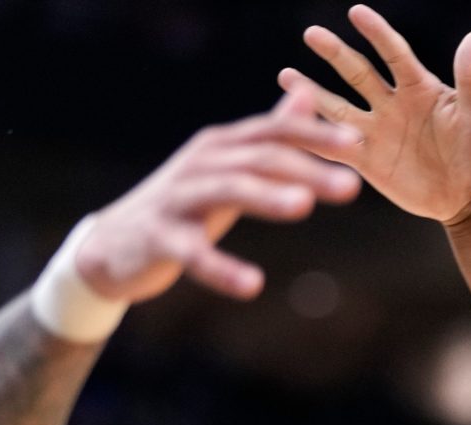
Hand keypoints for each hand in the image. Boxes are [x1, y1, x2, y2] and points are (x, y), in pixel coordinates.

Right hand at [76, 93, 362, 303]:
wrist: (111, 245)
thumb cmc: (182, 204)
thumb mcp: (226, 165)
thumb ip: (268, 134)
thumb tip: (306, 95)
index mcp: (222, 145)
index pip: (274, 132)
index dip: (316, 135)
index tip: (358, 145)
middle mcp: (201, 162)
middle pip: (259, 158)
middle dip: (307, 169)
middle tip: (352, 186)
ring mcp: (177, 197)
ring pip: (228, 190)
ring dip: (267, 197)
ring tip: (303, 207)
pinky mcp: (159, 237)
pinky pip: (193, 252)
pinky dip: (221, 268)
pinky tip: (252, 284)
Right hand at [278, 6, 470, 224]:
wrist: (469, 197)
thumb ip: (469, 77)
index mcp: (420, 88)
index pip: (394, 53)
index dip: (376, 33)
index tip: (356, 12)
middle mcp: (393, 104)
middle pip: (358, 72)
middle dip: (334, 53)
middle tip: (312, 34)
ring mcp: (377, 131)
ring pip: (338, 107)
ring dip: (312, 93)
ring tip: (286, 77)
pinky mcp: (367, 159)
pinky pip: (334, 146)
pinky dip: (312, 137)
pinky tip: (288, 126)